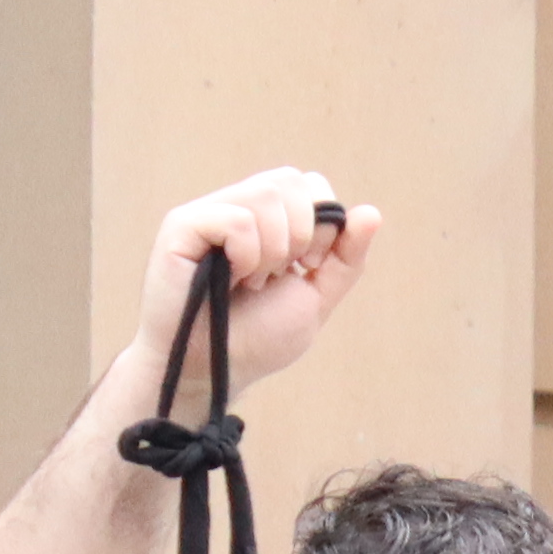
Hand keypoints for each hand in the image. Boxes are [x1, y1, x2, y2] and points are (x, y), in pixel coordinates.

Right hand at [132, 170, 385, 401]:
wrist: (212, 372)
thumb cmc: (255, 338)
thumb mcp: (314, 298)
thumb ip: (345, 259)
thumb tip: (371, 212)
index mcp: (268, 219)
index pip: (310, 184)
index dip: (323, 221)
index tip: (308, 266)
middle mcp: (237, 207)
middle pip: (290, 180)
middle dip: (302, 233)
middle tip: (279, 274)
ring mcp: (208, 213)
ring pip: (265, 194)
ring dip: (274, 249)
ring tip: (252, 282)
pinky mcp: (181, 226)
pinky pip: (236, 219)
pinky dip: (246, 255)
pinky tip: (230, 280)